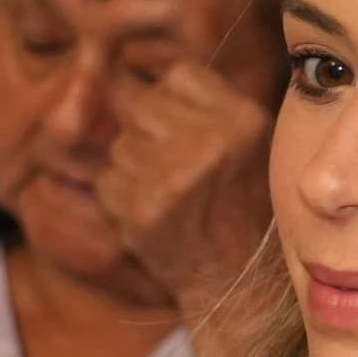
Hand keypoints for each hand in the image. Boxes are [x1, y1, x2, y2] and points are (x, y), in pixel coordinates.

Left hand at [96, 62, 274, 321]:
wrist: (240, 282)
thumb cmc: (243, 205)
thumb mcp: (250, 143)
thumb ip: (208, 104)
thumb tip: (137, 74)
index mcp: (244, 119)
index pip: (178, 75)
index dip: (174, 102)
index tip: (189, 132)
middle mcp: (212, 142)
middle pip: (142, 105)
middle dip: (150, 133)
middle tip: (175, 169)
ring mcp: (175, 177)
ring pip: (121, 145)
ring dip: (134, 168)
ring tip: (168, 194)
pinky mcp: (143, 210)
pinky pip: (107, 181)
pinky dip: (121, 198)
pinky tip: (152, 215)